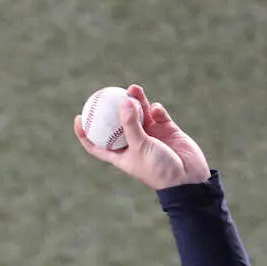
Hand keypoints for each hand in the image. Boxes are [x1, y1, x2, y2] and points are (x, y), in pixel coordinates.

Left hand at [74, 85, 210, 189]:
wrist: (187, 177)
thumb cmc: (159, 169)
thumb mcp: (140, 147)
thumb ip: (131, 125)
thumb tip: (124, 101)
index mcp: (120, 155)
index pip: (96, 144)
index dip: (85, 133)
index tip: (79, 117)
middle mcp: (133, 144)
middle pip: (118, 124)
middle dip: (114, 109)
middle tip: (108, 93)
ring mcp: (150, 136)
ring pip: (139, 115)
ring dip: (136, 102)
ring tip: (133, 88)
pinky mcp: (166, 130)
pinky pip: (157, 115)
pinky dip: (155, 110)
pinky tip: (155, 108)